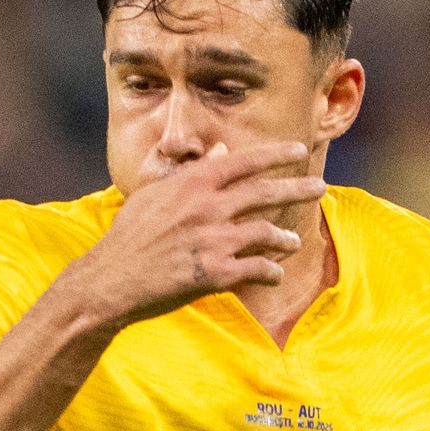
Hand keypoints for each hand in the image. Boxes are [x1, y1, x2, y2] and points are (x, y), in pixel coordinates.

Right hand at [72, 142, 320, 329]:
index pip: (244, 160)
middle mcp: (208, 207)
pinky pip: (258, 269)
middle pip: (265, 192)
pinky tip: (275, 274)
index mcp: (193, 183)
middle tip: (319, 187)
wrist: (110, 281)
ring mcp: (214, 240)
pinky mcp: (216, 273)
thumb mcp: (155, 194)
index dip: (276, 153)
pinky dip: (271, 271)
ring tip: (294, 241)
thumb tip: (222, 151)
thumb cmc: (128, 236)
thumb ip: (191, 172)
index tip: (299, 149)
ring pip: (267, 232)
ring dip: (285, 237)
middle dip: (297, 187)